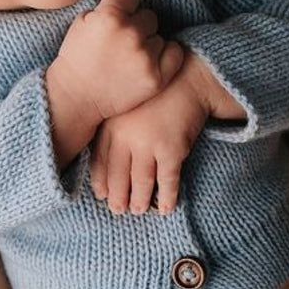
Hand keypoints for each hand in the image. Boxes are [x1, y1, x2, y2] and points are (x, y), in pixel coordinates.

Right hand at [48, 0, 184, 124]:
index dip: (124, 2)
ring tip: (128, 58)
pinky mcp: (157, 78)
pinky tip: (148, 62)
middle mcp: (131, 34)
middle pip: (148, 16)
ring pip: (158, 37)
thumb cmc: (77, 59)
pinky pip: (174, 53)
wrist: (76, 98)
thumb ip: (107, 7)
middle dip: (136, 26)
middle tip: (121, 42)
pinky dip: (164, 56)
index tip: (119, 14)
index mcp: (110, 17)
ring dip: (147, 44)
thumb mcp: (82, 22)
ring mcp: (145, 57)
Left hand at [89, 65, 208, 215]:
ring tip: (138, 210)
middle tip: (118, 210)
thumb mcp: (126, 103)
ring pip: (140, 182)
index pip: (100, 161)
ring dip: (139, 200)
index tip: (101, 194)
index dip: (101, 181)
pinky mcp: (171, 150)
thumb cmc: (157, 91)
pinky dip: (166, 197)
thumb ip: (113, 127)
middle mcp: (126, 136)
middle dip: (117, 197)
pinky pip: (167, 181)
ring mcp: (148, 144)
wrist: (189, 79)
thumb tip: (105, 157)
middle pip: (117, 175)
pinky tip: (165, 208)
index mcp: (111, 124)